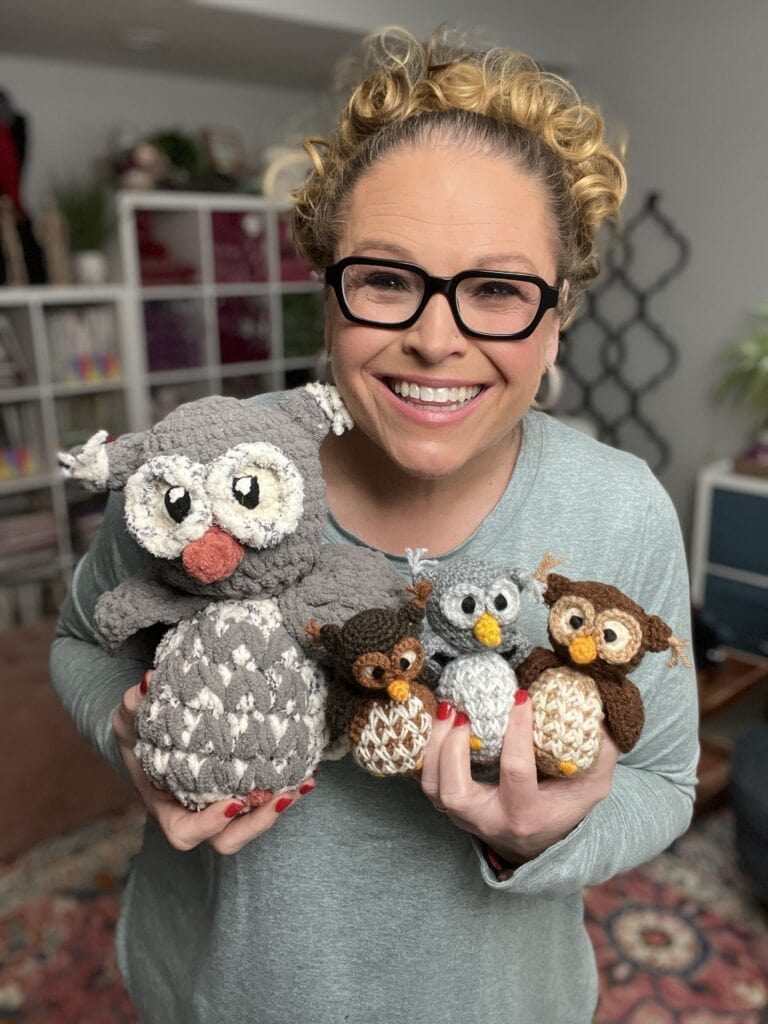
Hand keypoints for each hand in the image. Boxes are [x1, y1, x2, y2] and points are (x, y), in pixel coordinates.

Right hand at [112, 673, 315, 855]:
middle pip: (229, 838)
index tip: (233, 801)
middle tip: (283, 795)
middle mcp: (196, 813)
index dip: (209, 824)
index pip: (186, 832)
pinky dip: (285, 786)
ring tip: (304, 782)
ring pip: (252, 823)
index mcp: (167, 806)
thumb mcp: (129, 716)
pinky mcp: (242, 789)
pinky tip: (307, 765)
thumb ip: (134, 704)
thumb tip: (148, 683)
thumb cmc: (139, 730)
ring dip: (279, 807)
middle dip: (259, 822)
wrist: (154, 731)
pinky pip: (264, 800)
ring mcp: (220, 806)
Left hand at [420, 693, 617, 864]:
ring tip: (448, 710)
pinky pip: (428, 782)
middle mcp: (491, 821)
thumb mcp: (593, 782)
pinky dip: (429, 752)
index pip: (516, 772)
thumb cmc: (566, 804)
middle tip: (463, 711)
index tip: (520, 696)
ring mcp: (465, 818)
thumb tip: (596, 705)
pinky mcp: (450, 808)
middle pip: (456, 792)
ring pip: (434, 788)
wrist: (539, 842)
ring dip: (435, 747)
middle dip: (453, 748)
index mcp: (528, 815)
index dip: (517, 731)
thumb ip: (600, 749)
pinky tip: (440, 721)